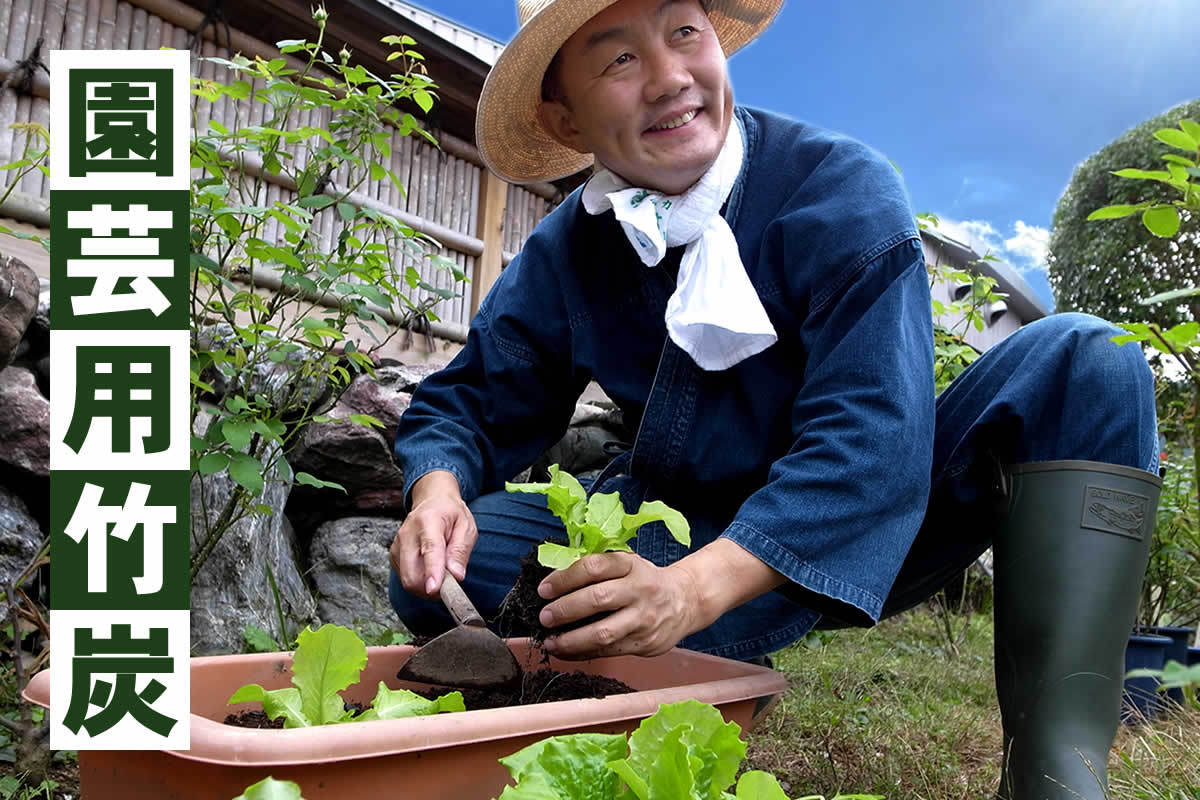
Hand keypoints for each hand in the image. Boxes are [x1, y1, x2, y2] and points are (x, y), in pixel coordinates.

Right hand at [390, 471, 476, 598]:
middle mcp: (407, 533)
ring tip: (442, 570)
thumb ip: (461, 551)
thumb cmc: (450, 515)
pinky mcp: (393, 556)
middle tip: (450, 583)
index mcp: (428, 521)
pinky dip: (420, 582)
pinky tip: (429, 569)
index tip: (434, 589)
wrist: (431, 503)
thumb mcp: (466, 527)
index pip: (430, 550)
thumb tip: (456, 576)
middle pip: (411, 573)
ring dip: (427, 585)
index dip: (432, 572)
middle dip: (431, 588)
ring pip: (408, 580)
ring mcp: (397, 545)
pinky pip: (405, 579)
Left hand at [535, 552, 701, 658]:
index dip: (565, 578)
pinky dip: (583, 652)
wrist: (686, 600)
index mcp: (630, 565)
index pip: (594, 567)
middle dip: (565, 609)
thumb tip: (554, 585)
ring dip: (571, 639)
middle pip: (597, 598)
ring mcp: (643, 618)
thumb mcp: (627, 565)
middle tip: (544, 616)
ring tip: (550, 641)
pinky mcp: (644, 642)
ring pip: (603, 632)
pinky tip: (566, 651)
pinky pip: (609, 651)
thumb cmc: (645, 581)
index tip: (544, 589)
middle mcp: (640, 590)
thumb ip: (598, 571)